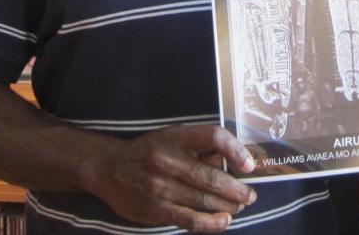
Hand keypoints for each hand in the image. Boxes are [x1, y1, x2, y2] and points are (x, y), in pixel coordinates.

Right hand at [92, 124, 257, 231]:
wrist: (108, 168)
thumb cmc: (149, 151)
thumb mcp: (172, 137)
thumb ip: (199, 148)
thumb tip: (232, 163)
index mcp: (176, 136)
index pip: (213, 136)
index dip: (236, 149)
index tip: (249, 164)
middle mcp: (168, 160)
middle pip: (212, 176)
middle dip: (237, 189)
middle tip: (250, 195)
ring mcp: (161, 187)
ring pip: (204, 200)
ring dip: (228, 206)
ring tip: (239, 207)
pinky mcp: (156, 209)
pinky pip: (189, 219)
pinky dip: (211, 222)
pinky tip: (224, 221)